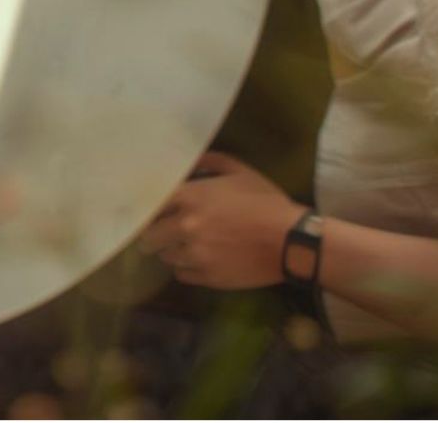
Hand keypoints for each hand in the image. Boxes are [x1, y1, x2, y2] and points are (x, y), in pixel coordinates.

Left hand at [140, 152, 304, 289]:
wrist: (290, 241)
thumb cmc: (266, 202)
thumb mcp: (240, 172)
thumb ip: (210, 161)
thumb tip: (190, 161)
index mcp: (190, 198)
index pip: (149, 205)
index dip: (147, 210)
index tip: (147, 212)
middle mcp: (186, 227)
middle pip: (150, 237)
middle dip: (155, 235)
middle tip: (162, 233)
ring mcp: (195, 254)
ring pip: (166, 257)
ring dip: (172, 251)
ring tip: (186, 246)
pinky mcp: (207, 277)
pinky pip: (182, 275)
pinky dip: (186, 268)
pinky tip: (200, 260)